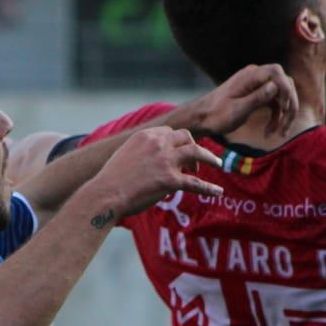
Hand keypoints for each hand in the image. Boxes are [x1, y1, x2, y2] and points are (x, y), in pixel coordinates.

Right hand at [87, 127, 223, 222]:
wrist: (106, 194)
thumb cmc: (112, 180)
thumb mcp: (126, 155)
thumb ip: (142, 152)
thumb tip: (157, 163)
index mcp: (147, 135)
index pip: (170, 132)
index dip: (178, 142)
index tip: (180, 152)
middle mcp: (159, 143)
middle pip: (186, 138)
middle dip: (195, 147)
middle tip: (198, 161)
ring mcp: (166, 161)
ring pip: (197, 153)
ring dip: (210, 158)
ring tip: (219, 164)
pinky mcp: (171, 180)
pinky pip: (196, 184)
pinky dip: (209, 189)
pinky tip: (218, 192)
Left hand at [182, 63, 297, 137]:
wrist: (202, 118)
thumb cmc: (217, 115)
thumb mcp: (237, 110)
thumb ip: (257, 98)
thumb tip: (276, 86)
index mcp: (250, 76)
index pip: (277, 73)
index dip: (285, 89)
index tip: (283, 109)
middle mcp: (255, 76)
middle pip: (285, 84)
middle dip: (289, 105)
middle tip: (285, 125)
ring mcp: (257, 85)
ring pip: (282, 96)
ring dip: (284, 115)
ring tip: (278, 133)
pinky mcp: (257, 95)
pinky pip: (274, 103)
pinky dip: (276, 117)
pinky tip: (270, 132)